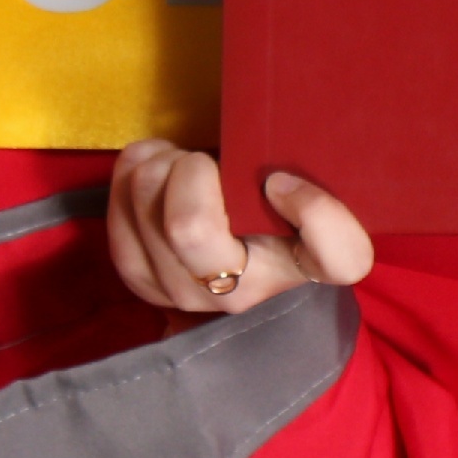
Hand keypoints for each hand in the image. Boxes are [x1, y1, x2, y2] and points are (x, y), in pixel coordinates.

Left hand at [104, 140, 373, 314]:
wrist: (232, 268)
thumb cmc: (273, 214)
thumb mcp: (310, 193)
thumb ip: (316, 182)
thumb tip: (273, 176)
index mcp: (307, 268)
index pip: (339, 256)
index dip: (314, 211)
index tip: (281, 181)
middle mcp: (246, 294)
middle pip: (192, 228)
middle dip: (190, 170)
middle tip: (207, 162)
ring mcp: (186, 295)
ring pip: (147, 210)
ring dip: (159, 167)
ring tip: (181, 164)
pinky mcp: (142, 282)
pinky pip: (118, 213)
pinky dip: (132, 172)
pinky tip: (156, 168)